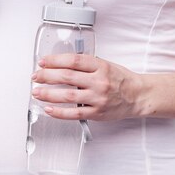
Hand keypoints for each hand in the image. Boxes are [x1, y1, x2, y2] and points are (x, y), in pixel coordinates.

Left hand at [30, 53, 146, 120]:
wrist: (138, 96)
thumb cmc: (121, 80)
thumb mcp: (105, 64)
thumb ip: (86, 64)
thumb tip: (60, 64)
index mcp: (100, 66)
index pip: (73, 61)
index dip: (55, 60)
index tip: (43, 62)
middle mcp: (99, 81)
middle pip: (67, 76)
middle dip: (47, 76)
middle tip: (36, 76)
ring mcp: (98, 98)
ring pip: (68, 95)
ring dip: (48, 94)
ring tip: (37, 92)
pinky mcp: (97, 113)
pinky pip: (74, 113)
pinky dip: (59, 112)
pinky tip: (49, 109)